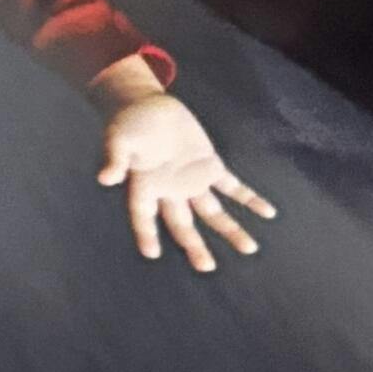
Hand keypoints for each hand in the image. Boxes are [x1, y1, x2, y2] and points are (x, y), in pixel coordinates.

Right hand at [92, 89, 274, 273]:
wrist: (148, 105)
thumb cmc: (129, 123)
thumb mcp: (119, 137)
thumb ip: (115, 158)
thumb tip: (105, 178)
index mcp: (145, 186)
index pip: (143, 216)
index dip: (146, 234)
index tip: (151, 253)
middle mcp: (170, 191)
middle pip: (183, 225)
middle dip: (194, 245)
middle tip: (206, 266)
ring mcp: (192, 181)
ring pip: (212, 212)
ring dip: (230, 229)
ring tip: (250, 248)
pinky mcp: (209, 166)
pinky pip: (231, 186)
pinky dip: (248, 198)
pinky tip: (267, 212)